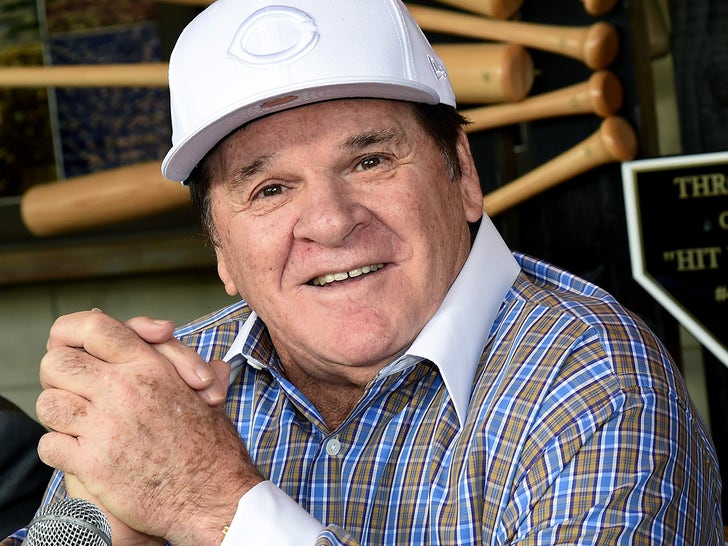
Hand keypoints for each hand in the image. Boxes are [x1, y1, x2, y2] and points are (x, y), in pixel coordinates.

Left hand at [36, 311, 263, 545]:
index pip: (94, 329)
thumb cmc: (212, 447)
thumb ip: (189, 369)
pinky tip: (80, 454)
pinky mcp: (93, 464)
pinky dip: (60, 450)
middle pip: (58, 364)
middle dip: (61, 376)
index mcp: (150, 367)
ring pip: (49, 403)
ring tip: (77, 424)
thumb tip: (194, 354)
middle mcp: (124, 390)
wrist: (213, 496)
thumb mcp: (205, 395)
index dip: (73, 333)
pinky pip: (51, 445)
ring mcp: (105, 426)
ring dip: (60, 414)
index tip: (75, 348)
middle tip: (75, 391)